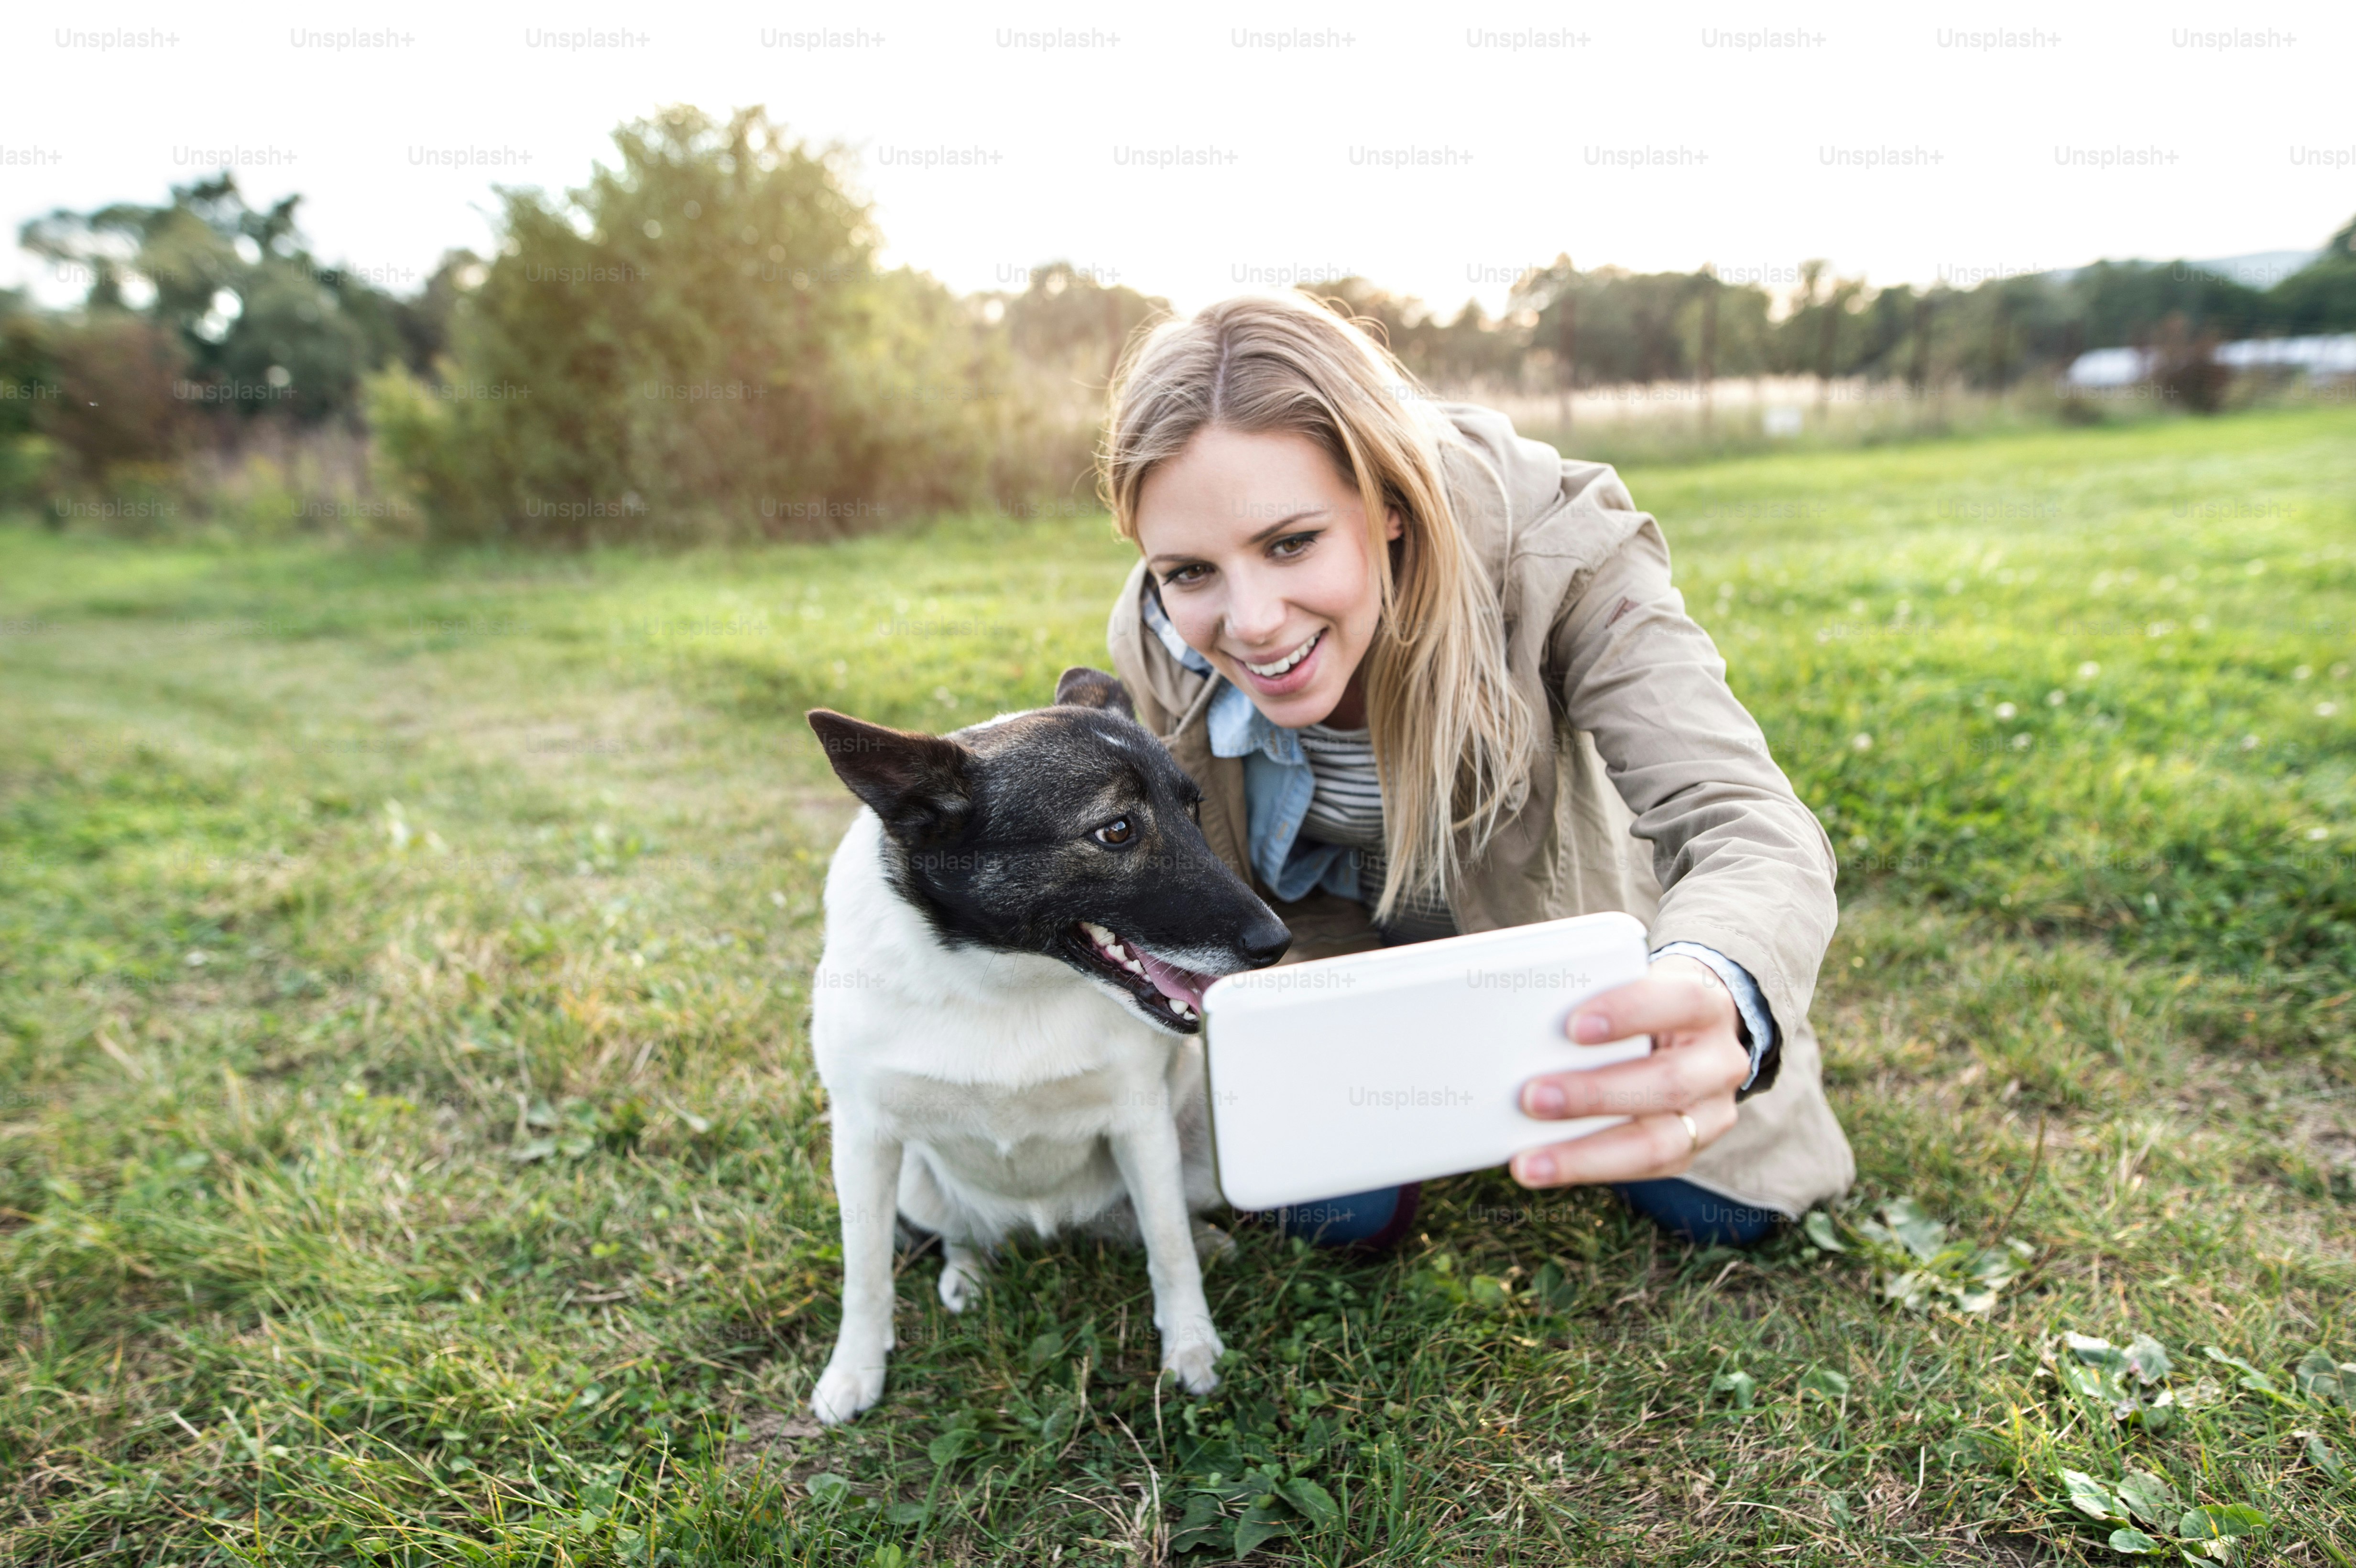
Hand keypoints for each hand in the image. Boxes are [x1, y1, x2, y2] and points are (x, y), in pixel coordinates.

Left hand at [1509, 953, 1747, 1187]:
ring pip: (1658, 1144)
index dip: (1629, 1012)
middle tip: (1531, 1097)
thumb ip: (1593, 1001)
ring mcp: (1712, 1113)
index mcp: (1708, 1005)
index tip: (1572, 1026)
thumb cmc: (1643, 1005)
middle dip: (1595, 1094)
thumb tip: (1521, 1020)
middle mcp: (1720, 1062)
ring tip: (1529, 1161)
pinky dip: (1589, 1170)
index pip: (1682, 1001)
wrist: (1691, 1032)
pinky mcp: (1692, 1149)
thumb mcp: (1632, 987)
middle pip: (1668, 1083)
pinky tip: (1544, 1168)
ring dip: (1585, 1153)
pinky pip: (1644, 1171)